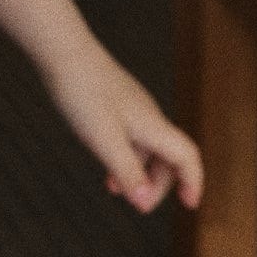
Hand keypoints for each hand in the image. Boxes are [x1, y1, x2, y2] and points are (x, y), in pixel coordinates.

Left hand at [40, 37, 202, 213]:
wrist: (62, 51)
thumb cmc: (83, 92)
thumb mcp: (103, 139)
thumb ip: (126, 171)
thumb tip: (145, 203)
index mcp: (153, 125)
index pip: (187, 156)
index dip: (193, 181)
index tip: (190, 206)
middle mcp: (148, 116)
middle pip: (168, 156)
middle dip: (159, 184)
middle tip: (140, 206)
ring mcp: (131, 108)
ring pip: (147, 148)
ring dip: (138, 172)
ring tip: (117, 192)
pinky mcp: (114, 103)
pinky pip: (129, 137)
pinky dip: (123, 158)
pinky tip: (105, 169)